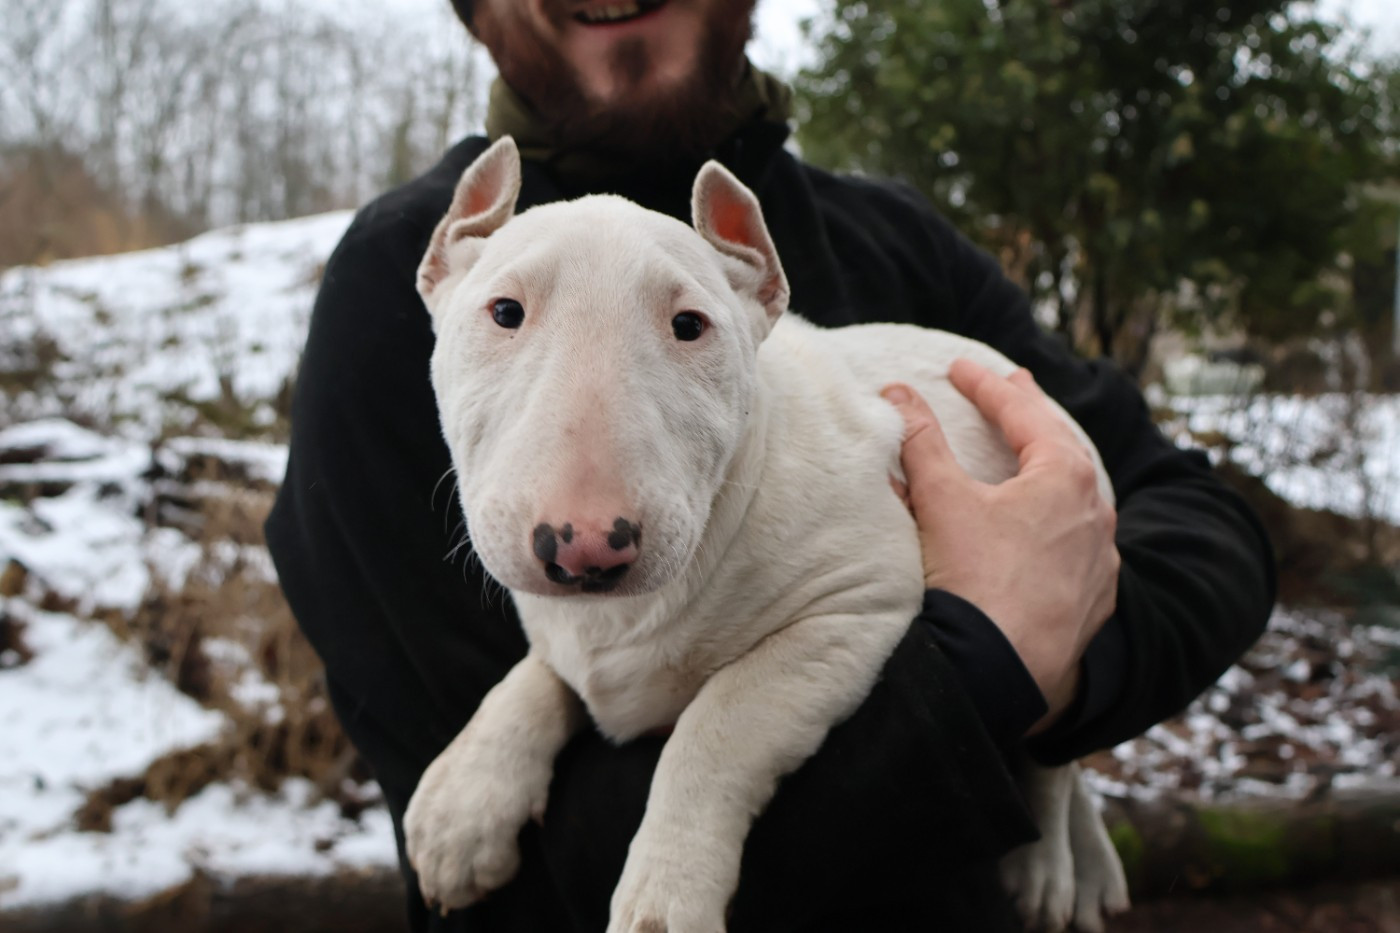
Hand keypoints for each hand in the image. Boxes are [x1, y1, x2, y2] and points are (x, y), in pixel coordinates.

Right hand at [881, 360, 1118, 730]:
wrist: (999, 670)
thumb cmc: (975, 578)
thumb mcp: (940, 500)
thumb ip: (920, 441)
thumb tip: (896, 394)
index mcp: (1064, 477)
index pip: (1023, 413)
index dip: (986, 386)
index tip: (959, 368)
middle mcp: (1096, 513)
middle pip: (1062, 448)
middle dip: (1032, 416)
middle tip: (1012, 389)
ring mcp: (1101, 559)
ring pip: (1079, 499)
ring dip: (1053, 471)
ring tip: (1035, 455)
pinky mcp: (1094, 600)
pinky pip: (1081, 546)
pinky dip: (1060, 524)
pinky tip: (1048, 531)